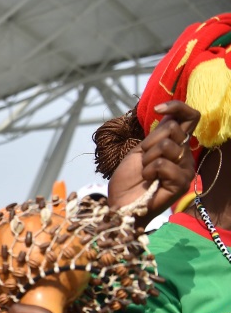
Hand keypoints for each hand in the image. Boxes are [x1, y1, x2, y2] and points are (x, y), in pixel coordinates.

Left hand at [109, 100, 199, 223]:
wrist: (121, 205)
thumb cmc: (128, 181)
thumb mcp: (140, 152)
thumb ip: (157, 134)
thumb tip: (170, 114)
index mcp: (176, 145)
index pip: (190, 117)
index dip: (177, 107)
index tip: (157, 108)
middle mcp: (185, 154)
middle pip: (172, 128)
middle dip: (149, 142)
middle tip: (144, 160)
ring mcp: (185, 167)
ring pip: (166, 144)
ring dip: (147, 159)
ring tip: (145, 173)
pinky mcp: (182, 181)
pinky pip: (162, 163)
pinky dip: (149, 171)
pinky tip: (149, 181)